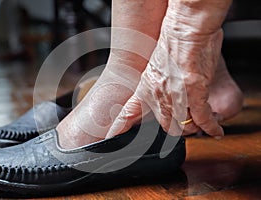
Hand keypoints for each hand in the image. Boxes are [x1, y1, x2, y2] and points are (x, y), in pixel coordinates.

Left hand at [106, 0, 230, 138]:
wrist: (184, 30)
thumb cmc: (174, 43)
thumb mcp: (156, 67)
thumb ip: (158, 83)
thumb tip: (166, 90)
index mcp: (146, 88)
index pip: (128, 113)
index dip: (119, 127)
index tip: (110, 137)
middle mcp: (158, 96)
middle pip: (167, 125)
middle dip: (177, 127)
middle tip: (185, 123)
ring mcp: (175, 97)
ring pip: (185, 125)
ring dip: (194, 126)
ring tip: (202, 121)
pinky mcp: (194, 95)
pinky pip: (203, 120)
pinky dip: (211, 128)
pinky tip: (215, 132)